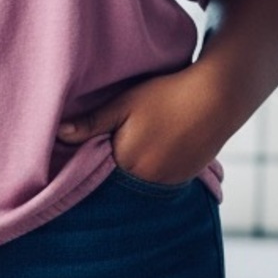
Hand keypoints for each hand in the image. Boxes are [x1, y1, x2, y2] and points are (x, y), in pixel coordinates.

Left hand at [56, 65, 231, 185]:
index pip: (98, 174)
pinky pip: (161, 178)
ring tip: (137, 142)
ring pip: (141, 180)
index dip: (91, 160)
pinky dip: (154, 167)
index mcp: (129, 163)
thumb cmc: (166, 95)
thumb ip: (92, 123)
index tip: (85, 149)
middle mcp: (150, 181)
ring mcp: (171, 181)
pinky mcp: (187, 177)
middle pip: (120, 180)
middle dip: (111, 167)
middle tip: (110, 143)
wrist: (218, 96)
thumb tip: (59, 135)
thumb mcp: (124, 104)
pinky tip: (156, 146)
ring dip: (134, 168)